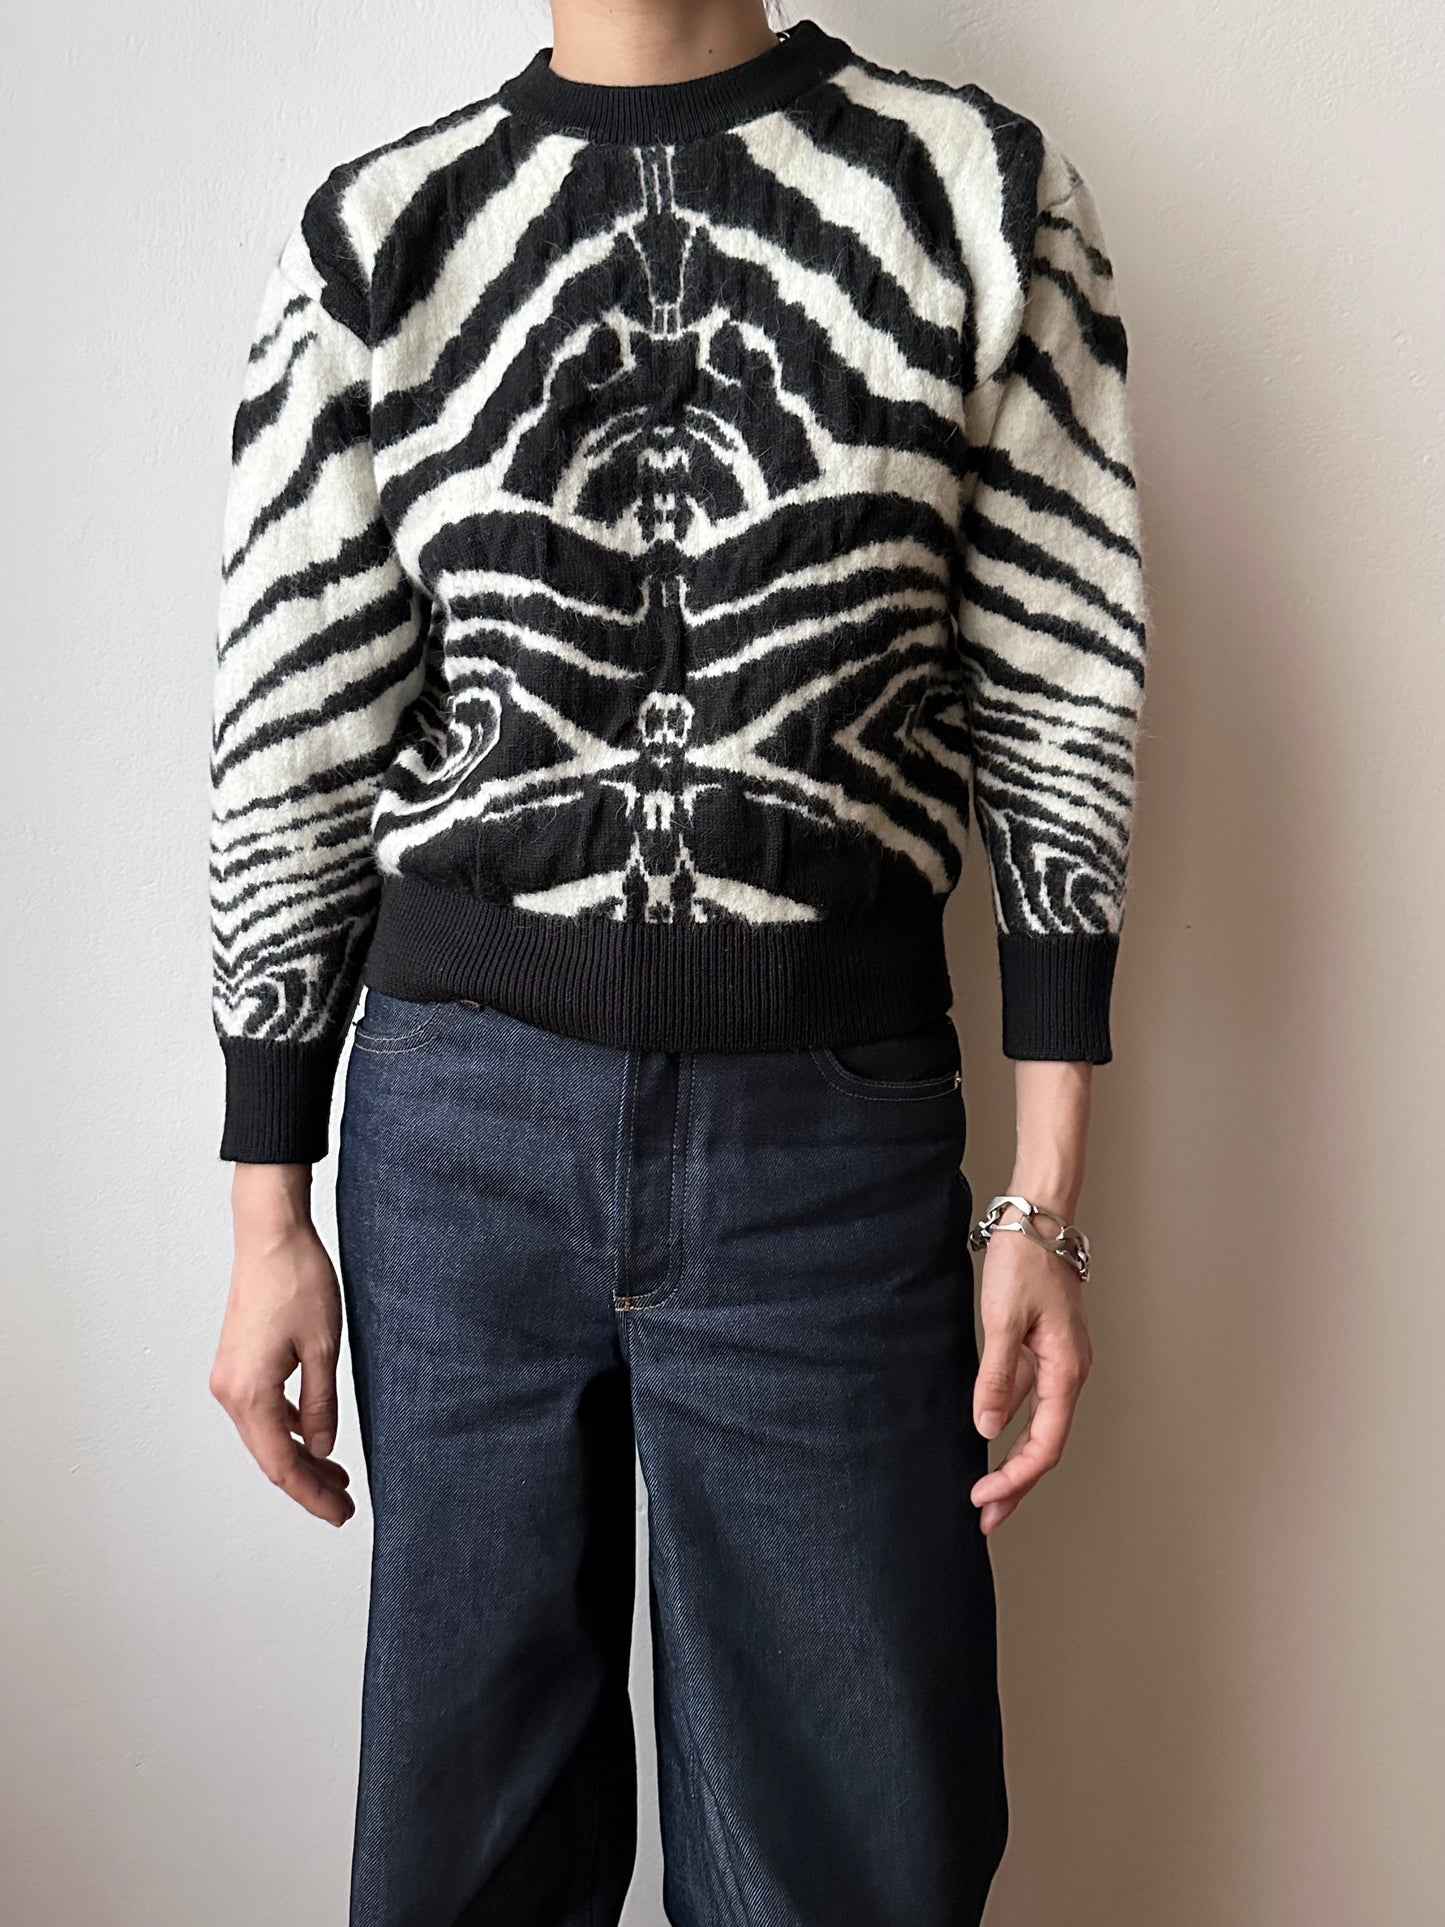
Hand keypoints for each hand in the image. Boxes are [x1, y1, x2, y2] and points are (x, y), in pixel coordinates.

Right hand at [209, 1164, 354, 1526]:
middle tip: (344, 1504)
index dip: (311, 1494)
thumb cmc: (297, 1281)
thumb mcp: (324, 1348)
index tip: (341, 1513)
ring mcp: (230, 1377)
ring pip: (265, 1434)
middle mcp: (230, 1391)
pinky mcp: (238, 1363)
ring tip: (337, 1476)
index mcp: (249, 1393)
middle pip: (270, 1455)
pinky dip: (289, 1429)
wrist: (270, 1236)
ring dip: (299, 1457)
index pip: (282, 1463)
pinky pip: (262, 1411)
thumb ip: (322, 1404)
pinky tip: (314, 1436)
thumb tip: (322, 1447)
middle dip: (307, 1483)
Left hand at [970, 1205, 1092, 1534]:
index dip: (1016, 1477)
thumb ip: (996, 1376)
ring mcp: (1058, 1362)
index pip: (1045, 1443)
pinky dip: (1009, 1423)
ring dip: (1012, 1458)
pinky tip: (987, 1436)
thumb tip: (986, 1428)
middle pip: (1046, 1443)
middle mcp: (1069, 1373)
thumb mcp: (1004, 1320)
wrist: (1039, 1218)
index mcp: (1067, 1370)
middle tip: (987, 1519)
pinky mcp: (1043, 1350)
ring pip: (1037, 1424)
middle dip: (1017, 1484)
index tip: (983, 1498)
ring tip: (985, 1491)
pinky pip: (1028, 1399)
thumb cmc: (1025, 1262)